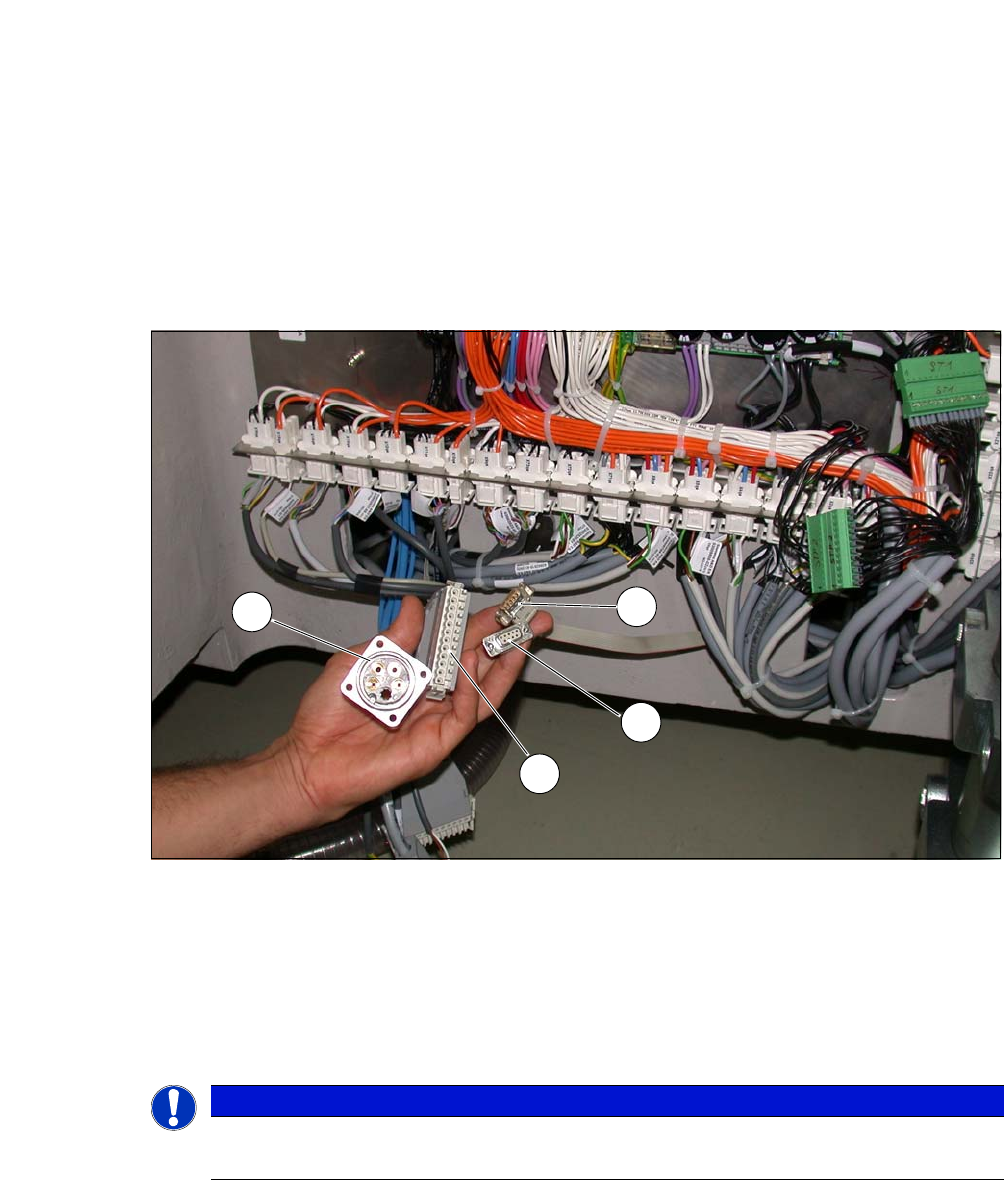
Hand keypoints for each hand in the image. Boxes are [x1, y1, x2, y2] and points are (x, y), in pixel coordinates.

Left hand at [281, 596, 551, 822]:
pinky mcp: (437, 742)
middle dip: (508, 642)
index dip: (480, 625)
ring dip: (504, 665)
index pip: (457, 644)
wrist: (311, 760)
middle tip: (532, 621)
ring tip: (520, 640)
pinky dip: (473, 690)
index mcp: (416, 672)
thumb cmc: (327, 715)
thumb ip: (393, 637)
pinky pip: (465, 715)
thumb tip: (414, 606)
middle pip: (480, 665)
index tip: (500, 606)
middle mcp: (433, 695)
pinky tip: (474, 666)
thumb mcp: (360, 660)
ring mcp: (438, 719)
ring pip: (483, 691)